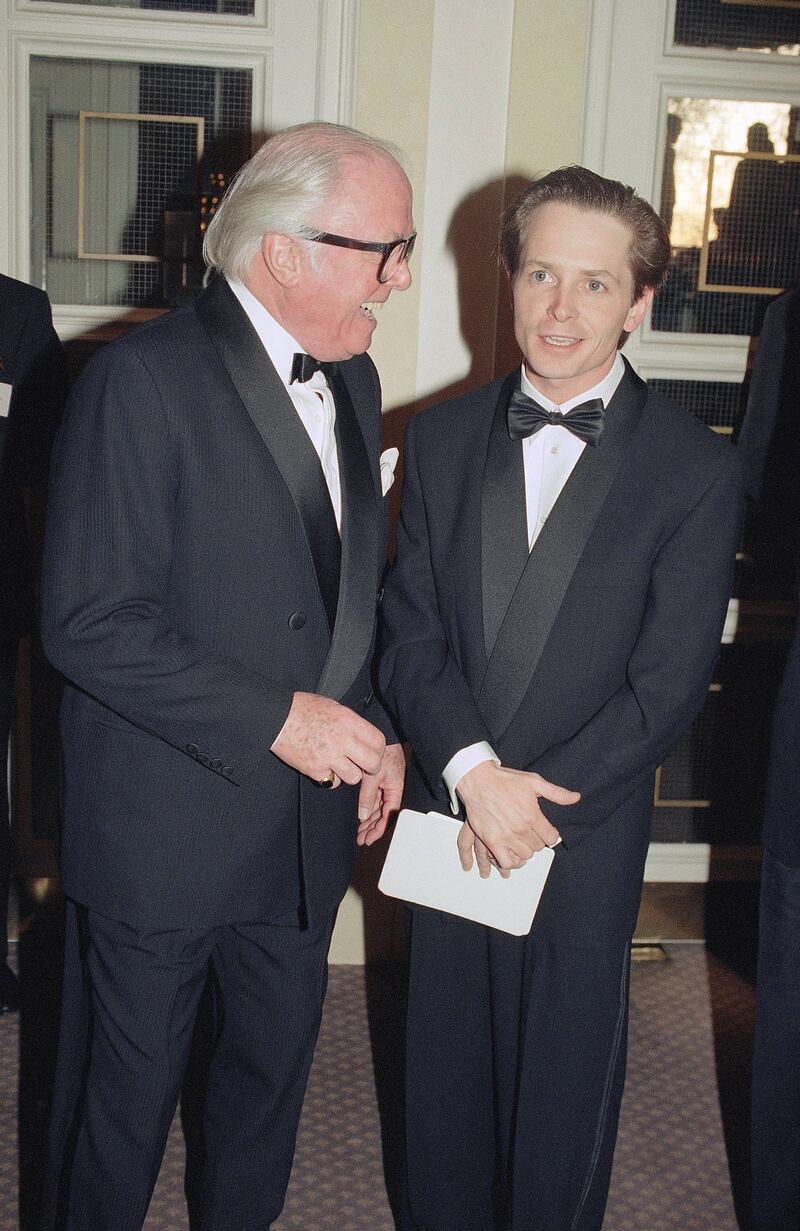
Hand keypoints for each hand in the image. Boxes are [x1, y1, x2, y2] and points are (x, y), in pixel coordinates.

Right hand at [271, 692, 384, 784]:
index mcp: (349, 721)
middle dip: (371, 767)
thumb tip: (364, 735)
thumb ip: (351, 722)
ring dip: (350, 774)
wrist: (276, 718)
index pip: (379, 742)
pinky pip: (333, 783)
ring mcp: (329, 757)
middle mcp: (342, 740)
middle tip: (362, 764)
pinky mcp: (315, 770)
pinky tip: (325, 768)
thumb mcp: (333, 706)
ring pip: (355, 778)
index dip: (378, 749)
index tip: (373, 751)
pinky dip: (331, 779)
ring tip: (341, 765)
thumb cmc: (303, 708)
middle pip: (373, 764)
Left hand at [356, 743, 405, 845]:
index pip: (389, 814)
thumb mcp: (373, 776)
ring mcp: (385, 785)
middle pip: (384, 814)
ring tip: (360, 831)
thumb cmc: (383, 752)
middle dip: (373, 827)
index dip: (380, 828)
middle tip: (362, 838)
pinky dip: (368, 808)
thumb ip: (368, 796)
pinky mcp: (378, 780)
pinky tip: (361, 816)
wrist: (380, 735)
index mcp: (395, 789)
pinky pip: (374, 799)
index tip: (370, 838)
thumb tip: (363, 815)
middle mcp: (391, 789)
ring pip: (378, 808)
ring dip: (369, 820)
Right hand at [455, 761, 578, 869]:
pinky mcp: (492, 841)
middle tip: (531, 833)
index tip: (546, 832)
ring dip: (525, 850)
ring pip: (525, 855)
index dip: (550, 835)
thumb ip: (557, 793)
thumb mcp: (534, 781)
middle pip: (538, 847)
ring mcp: (506, 836)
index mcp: (533, 815)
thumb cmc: (505, 780)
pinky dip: (512, 861)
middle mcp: (521, 828)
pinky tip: (512, 853)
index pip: (551, 837)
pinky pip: (506, 861)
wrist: (478, 780)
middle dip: (537, 841)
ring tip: (521, 841)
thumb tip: (576, 797)